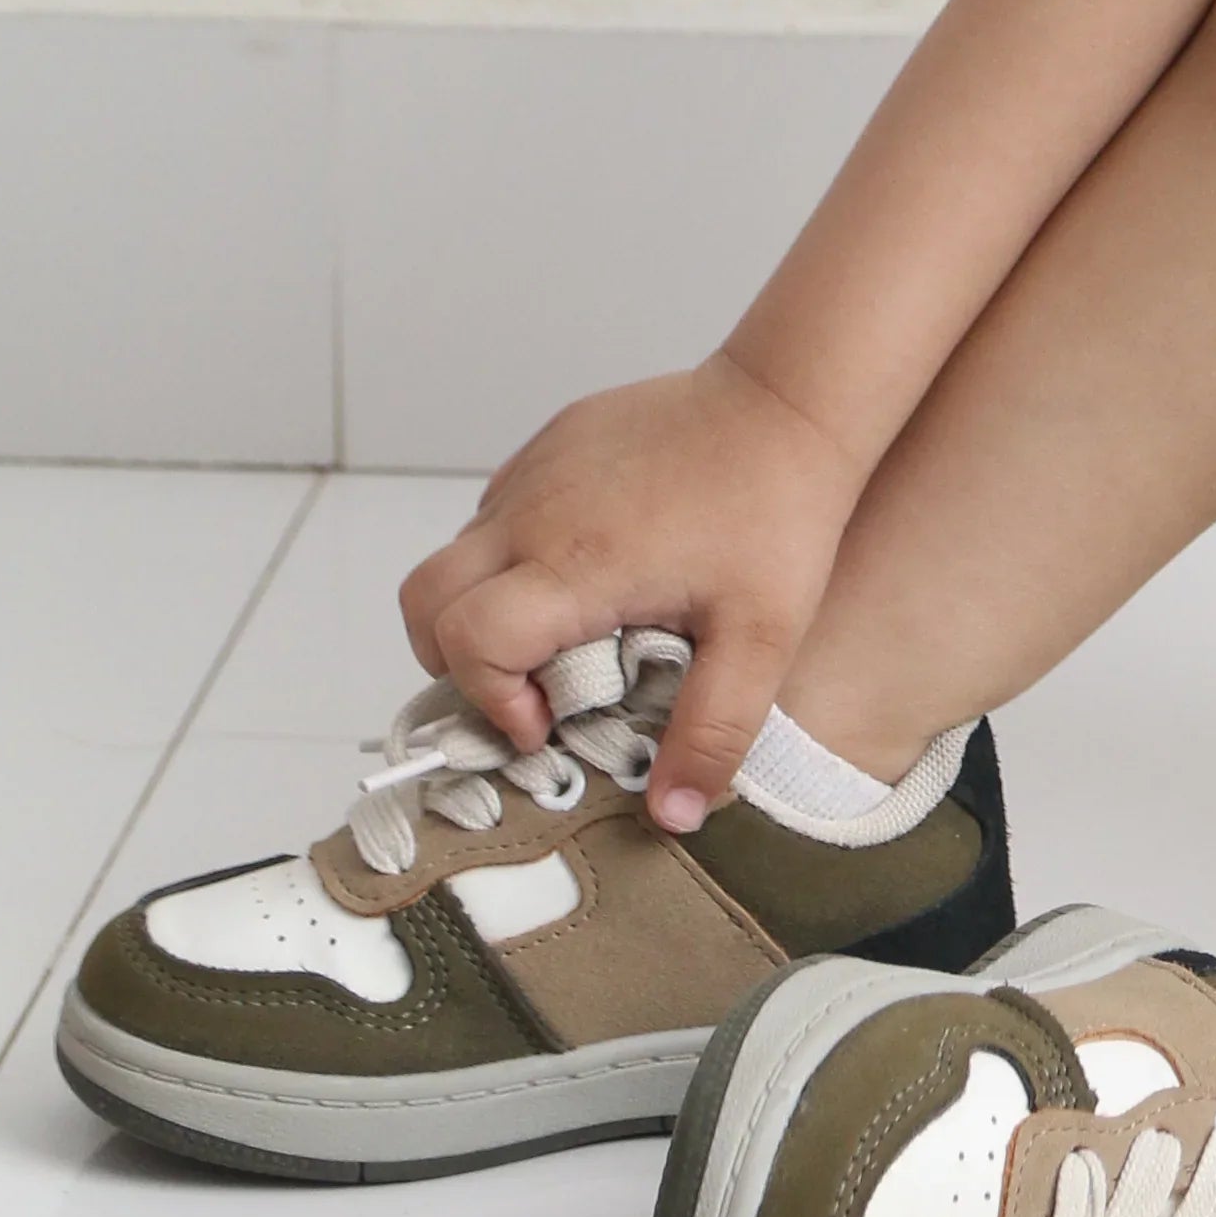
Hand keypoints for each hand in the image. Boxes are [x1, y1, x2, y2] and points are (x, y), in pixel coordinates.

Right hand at [399, 351, 864, 831]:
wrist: (791, 399)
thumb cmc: (778, 513)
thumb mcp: (761, 640)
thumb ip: (712, 733)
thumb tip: (671, 816)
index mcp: (576, 565)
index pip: (467, 640)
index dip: (490, 698)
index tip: (548, 720)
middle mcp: (535, 514)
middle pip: (424, 601)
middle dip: (456, 662)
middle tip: (533, 690)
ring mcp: (537, 472)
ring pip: (456, 558)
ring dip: (485, 611)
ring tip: (569, 637)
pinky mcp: (552, 444)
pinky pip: (496, 513)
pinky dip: (511, 560)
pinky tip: (590, 573)